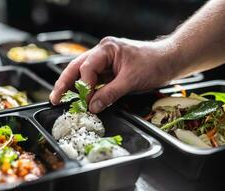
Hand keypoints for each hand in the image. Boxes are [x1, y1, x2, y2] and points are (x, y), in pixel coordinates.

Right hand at [50, 36, 179, 112]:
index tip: (85, 102)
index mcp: (106, 49)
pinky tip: (81, 99)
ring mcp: (105, 62)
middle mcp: (102, 53)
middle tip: (55, 98)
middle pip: (77, 67)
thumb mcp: (131, 80)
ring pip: (83, 74)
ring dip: (74, 87)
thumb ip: (110, 94)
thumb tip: (92, 107)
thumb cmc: (154, 63)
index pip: (87, 68)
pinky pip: (94, 80)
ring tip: (62, 99)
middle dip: (65, 83)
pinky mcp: (109, 71)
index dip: (84, 86)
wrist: (170, 60)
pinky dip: (88, 90)